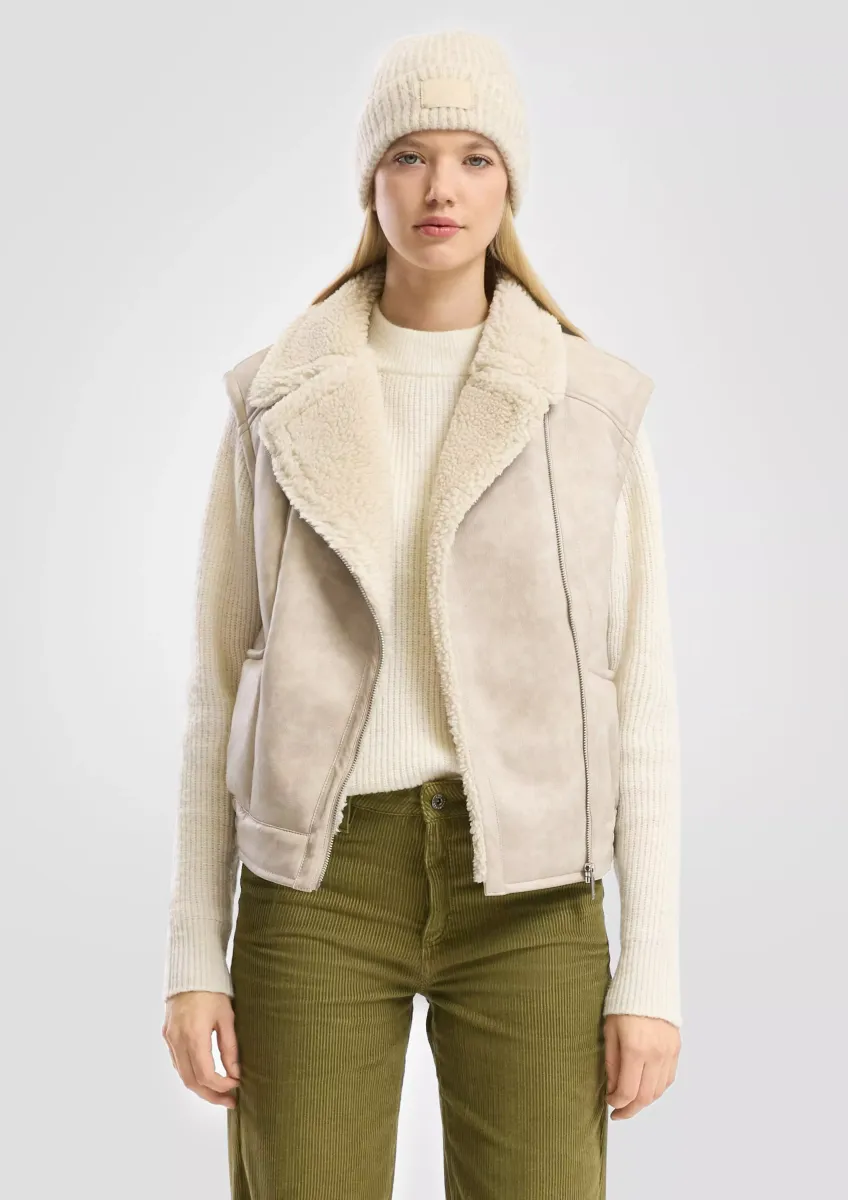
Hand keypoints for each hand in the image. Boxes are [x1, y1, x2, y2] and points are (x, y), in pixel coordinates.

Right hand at [162, 991, 240, 1108]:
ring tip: (220, 1093)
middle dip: (211, 1095)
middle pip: (191, 1081)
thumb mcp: (227, 1017)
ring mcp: (170, 1038)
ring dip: (201, 1087)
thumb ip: (230, 1047)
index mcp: (194, 1035)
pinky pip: (178, 1062)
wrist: (191, 970)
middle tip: (230, 1102)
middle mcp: (178, 1040)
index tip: (236, 1086)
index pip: (205, 1074)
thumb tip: (235, 1073)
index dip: (221, 1086)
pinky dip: (191, 1073)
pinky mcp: (168, 1035)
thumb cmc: (213, 991)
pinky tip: (205, 1076)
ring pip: (183, 1075)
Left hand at [603, 1013, 679, 1118]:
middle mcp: (655, 1054)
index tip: (608, 1103)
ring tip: (630, 1102)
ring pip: (658, 1091)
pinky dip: (656, 1089)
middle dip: (630, 1109)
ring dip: (644, 1101)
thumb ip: (611, 1063)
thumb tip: (612, 1090)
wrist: (648, 983)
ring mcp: (669, 1053)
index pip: (628, 1091)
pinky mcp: (676, 1049)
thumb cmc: (622, 1004)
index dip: (617, 1103)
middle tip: (618, 1112)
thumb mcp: (609, 1031)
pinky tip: (645, 1088)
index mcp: (635, 1049)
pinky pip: (668, 1079)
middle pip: (645, 1097)